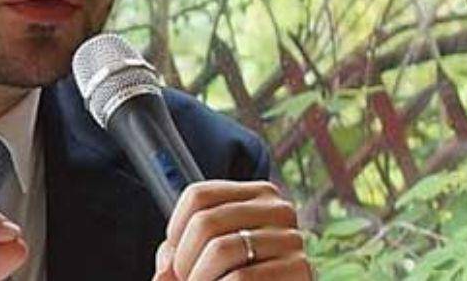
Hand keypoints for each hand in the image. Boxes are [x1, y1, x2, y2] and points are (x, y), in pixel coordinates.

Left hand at [151, 180, 310, 280]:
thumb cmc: (235, 280)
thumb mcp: (206, 260)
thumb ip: (178, 256)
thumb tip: (165, 268)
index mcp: (256, 195)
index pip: (198, 195)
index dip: (175, 230)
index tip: (175, 258)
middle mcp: (278, 209)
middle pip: (205, 221)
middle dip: (184, 261)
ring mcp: (292, 238)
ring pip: (221, 250)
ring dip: (199, 279)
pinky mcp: (301, 269)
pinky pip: (242, 277)